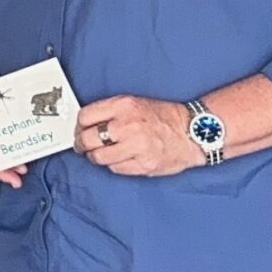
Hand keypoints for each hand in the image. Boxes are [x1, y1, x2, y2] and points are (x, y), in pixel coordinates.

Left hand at [73, 95, 200, 177]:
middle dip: (81, 144)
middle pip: (87, 139)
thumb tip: (86, 123)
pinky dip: (114, 165)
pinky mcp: (143, 164)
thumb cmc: (164, 117)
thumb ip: (111, 111)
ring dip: (96, 157)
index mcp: (124, 106)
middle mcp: (128, 125)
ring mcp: (135, 146)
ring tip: (101, 154)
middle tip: (83, 146)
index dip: (79, 126)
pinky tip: (119, 159)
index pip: (85, 116)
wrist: (193, 132)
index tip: (80, 130)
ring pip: (98, 157)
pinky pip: (115, 168)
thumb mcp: (135, 103)